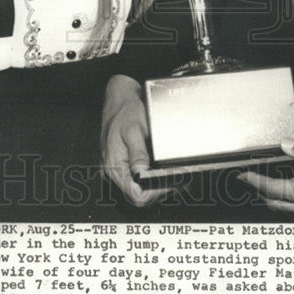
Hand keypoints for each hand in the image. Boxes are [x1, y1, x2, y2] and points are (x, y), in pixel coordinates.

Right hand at [100, 75, 166, 206]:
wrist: (119, 99)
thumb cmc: (125, 111)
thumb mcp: (134, 130)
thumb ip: (138, 154)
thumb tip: (143, 174)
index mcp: (115, 166)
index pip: (136, 195)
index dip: (155, 193)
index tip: (171, 183)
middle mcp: (114, 171)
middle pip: (139, 195)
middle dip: (160, 190)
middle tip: (178, 180)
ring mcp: (118, 169)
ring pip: (139, 189)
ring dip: (157, 186)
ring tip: (175, 176)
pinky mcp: (124, 164)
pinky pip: (138, 179)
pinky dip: (152, 179)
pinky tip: (164, 172)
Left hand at [238, 139, 293, 218]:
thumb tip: (286, 145)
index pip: (275, 190)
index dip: (256, 182)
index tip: (243, 175)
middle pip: (279, 203)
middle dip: (262, 191)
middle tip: (249, 179)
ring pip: (291, 209)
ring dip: (276, 197)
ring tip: (266, 185)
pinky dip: (292, 201)